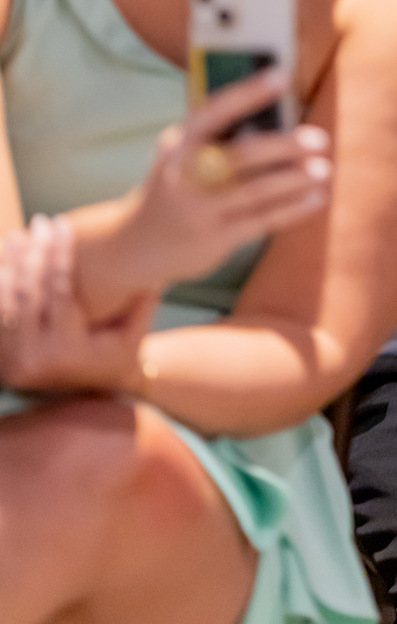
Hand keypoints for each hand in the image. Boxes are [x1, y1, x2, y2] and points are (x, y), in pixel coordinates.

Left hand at [0, 218, 155, 393]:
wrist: (85, 400)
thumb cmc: (115, 359)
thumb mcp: (134, 337)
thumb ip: (142, 304)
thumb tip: (154, 266)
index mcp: (66, 349)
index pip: (59, 291)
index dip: (59, 254)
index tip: (63, 224)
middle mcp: (34, 356)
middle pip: (28, 292)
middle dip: (33, 252)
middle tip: (39, 222)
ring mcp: (11, 359)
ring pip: (6, 301)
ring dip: (10, 265)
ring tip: (17, 235)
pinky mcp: (0, 357)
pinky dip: (0, 284)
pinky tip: (5, 260)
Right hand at [115, 67, 332, 297]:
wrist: (139, 244)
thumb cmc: (178, 186)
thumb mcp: (183, 156)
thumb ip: (220, 139)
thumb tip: (284, 123)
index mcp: (179, 143)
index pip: (215, 111)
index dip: (248, 93)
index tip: (281, 76)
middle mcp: (185, 174)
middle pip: (242, 155)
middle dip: (285, 145)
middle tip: (320, 139)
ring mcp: (198, 209)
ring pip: (256, 191)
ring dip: (295, 180)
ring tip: (324, 170)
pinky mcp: (213, 238)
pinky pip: (261, 221)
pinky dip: (292, 208)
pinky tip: (316, 198)